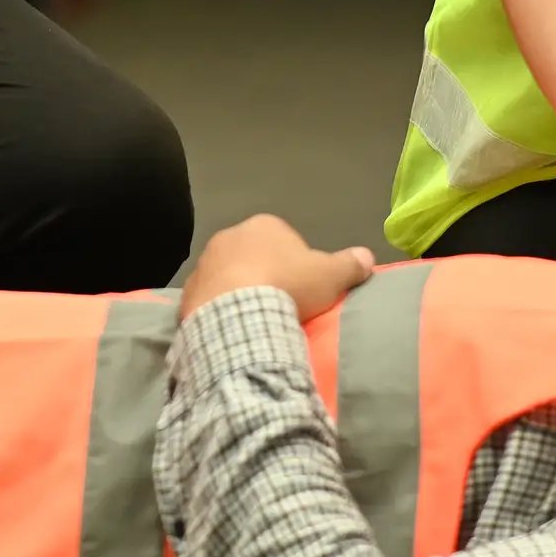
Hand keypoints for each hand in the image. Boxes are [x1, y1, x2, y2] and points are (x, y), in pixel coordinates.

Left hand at [180, 215, 379, 323]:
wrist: (237, 311)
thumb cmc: (287, 286)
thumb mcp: (330, 275)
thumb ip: (350, 264)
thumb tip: (367, 256)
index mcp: (264, 226)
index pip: (285, 240)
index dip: (297, 265)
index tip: (304, 289)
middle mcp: (229, 237)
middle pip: (253, 257)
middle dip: (265, 277)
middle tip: (281, 306)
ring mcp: (204, 264)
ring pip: (228, 277)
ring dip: (240, 294)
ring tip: (257, 321)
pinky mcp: (188, 292)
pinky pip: (209, 300)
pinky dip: (221, 312)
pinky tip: (235, 329)